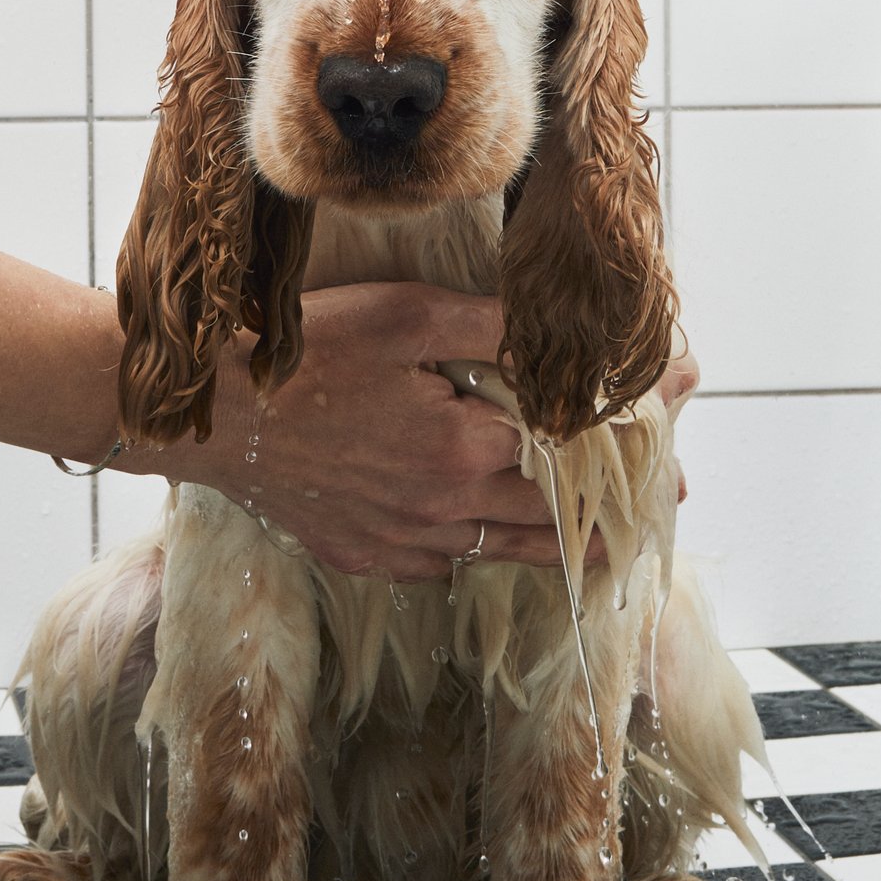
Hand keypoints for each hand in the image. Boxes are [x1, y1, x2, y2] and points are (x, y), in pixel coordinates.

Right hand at [177, 283, 697, 582]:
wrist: (209, 417)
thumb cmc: (302, 354)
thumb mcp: (404, 315)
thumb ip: (491, 325)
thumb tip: (560, 329)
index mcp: (463, 447)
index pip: (569, 451)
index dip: (626, 441)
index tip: (671, 439)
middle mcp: (443, 507)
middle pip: (549, 520)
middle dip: (610, 514)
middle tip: (657, 510)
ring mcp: (400, 539)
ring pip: (501, 554)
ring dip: (557, 552)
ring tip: (601, 552)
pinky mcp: (361, 554)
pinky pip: (439, 564)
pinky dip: (474, 555)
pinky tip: (487, 544)